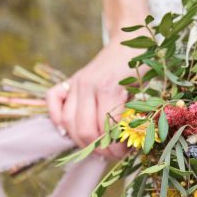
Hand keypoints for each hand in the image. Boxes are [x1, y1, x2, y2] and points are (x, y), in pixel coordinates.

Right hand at [46, 34, 138, 158]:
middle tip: (111, 153)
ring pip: (68, 122)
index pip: (106, 130)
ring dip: (81, 141)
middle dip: (98, 149)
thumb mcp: (143, 92)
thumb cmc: (141, 68)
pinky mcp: (70, 80)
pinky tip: (68, 130)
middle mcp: (88, 85)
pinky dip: (56, 118)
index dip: (115, 148)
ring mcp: (76, 82)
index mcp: (109, 88)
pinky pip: (53, 101)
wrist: (130, 42)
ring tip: (96, 146)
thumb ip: (132, 117)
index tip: (124, 153)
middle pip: (84, 130)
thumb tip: (124, 145)